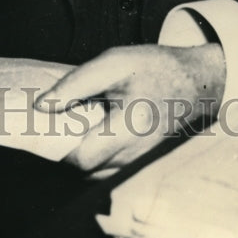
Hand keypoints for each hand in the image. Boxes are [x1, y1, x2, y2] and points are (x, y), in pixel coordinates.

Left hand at [35, 44, 225, 178]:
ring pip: (97, 174)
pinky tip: (94, 132)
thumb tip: (42, 106)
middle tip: (59, 125)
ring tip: (76, 126)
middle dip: (67, 151)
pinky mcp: (141, 162)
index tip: (48, 127)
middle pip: (86, 172)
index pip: (81, 159)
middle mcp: (136, 153)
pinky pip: (110, 169)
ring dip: (82, 155)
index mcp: (129, 127)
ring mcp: (140, 162)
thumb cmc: (155, 69)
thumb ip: (75, 84)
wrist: (195, 82)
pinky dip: (97, 156)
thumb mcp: (113, 63)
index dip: (58, 147)